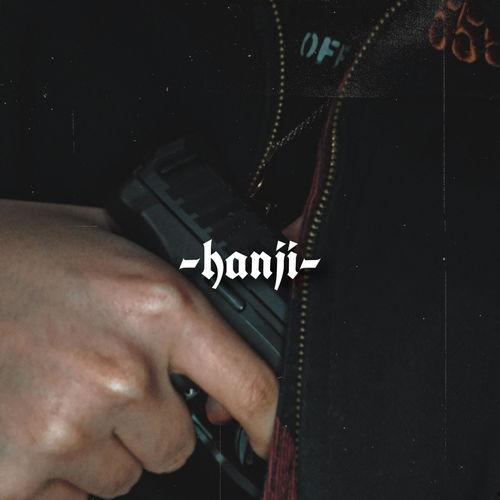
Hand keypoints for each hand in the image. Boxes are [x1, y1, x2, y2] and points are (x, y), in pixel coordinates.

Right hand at [0, 200, 277, 498]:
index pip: (252, 388)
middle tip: (110, 384)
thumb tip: (216, 371)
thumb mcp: (119, 251)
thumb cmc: (28, 255)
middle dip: (152, 425)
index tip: (268, 439)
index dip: (270, 423)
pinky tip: (32, 417)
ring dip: (102, 445)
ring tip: (62, 392)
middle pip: (178, 447)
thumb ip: (177, 305)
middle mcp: (123, 371)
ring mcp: (68, 426)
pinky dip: (58, 469)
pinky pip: (69, 497)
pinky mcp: (14, 472)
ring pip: (123, 475)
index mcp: (161, 308)